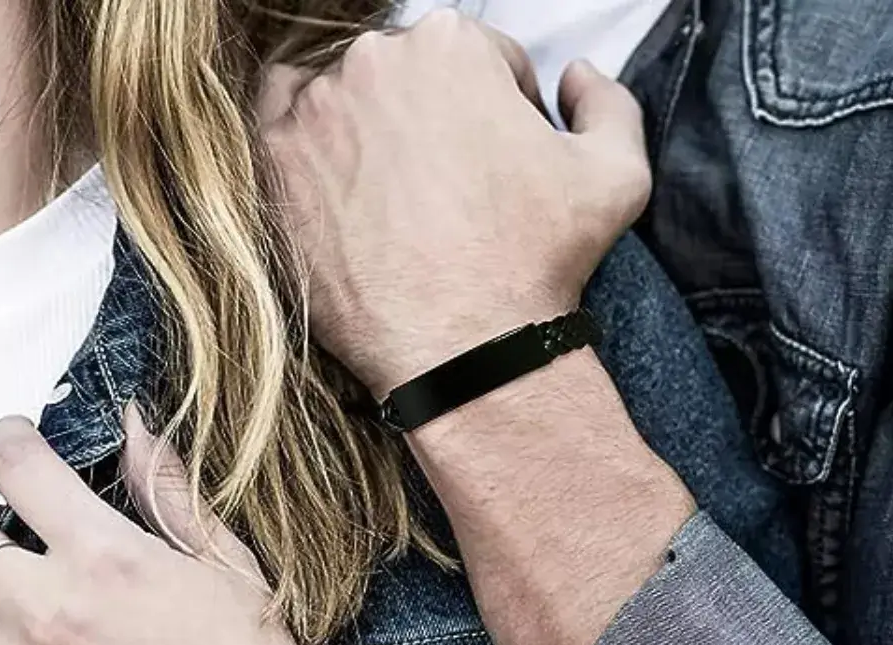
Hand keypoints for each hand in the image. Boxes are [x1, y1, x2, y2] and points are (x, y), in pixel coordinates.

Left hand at [262, 10, 650, 397]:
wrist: (464, 351)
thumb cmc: (537, 265)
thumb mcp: (617, 175)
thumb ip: (608, 102)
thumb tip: (576, 76)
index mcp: (452, 45)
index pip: (479, 60)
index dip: (501, 113)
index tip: (498, 164)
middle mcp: (374, 62)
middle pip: (408, 78)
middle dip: (434, 122)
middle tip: (448, 191)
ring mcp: (315, 113)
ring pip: (345, 102)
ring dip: (370, 133)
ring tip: (394, 199)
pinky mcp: (275, 168)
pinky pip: (281, 132)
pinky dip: (307, 148)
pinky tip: (338, 189)